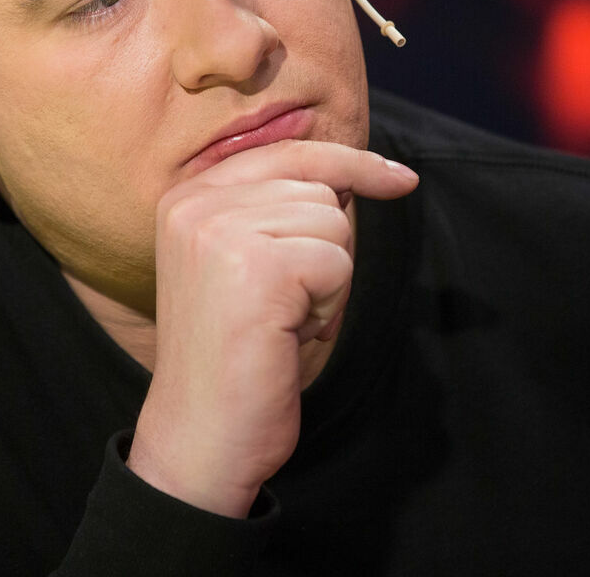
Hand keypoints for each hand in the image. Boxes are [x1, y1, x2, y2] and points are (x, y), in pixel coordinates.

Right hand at [126, 139, 417, 516]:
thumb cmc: (235, 356)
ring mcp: (221, 231)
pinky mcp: (256, 266)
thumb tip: (359, 174)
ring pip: (334, 223)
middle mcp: (196, 203)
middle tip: (285, 305)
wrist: (201, 436)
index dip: (351, 163)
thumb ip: (280, 211)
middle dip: (326, 250)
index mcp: (188, 197)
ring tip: (281, 320)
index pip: (288, 152)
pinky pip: (338, 262)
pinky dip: (329, 305)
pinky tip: (288, 334)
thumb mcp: (245, 264)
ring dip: (328, 282)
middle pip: (320, 189)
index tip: (400, 179)